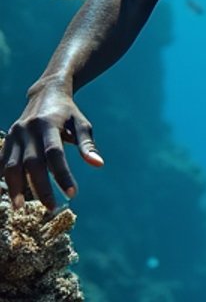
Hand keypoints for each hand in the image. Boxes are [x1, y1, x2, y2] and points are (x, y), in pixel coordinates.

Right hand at [1, 85, 103, 212]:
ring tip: (20, 207)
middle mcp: (29, 129)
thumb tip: (98, 165)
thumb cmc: (68, 114)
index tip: (72, 194)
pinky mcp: (7, 139)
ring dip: (15, 187)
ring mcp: (15, 134)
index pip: (55, 153)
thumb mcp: (81, 124)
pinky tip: (5, 194)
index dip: (62, 175)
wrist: (46, 93)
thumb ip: (87, 145)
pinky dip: (2, 178)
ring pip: (11, 164)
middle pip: (32, 162)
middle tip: (51, 208)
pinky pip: (1, 161)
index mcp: (49, 124)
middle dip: (40, 187)